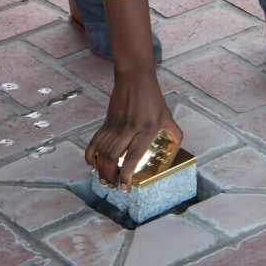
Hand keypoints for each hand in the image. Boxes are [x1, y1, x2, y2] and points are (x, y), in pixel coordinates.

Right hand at [85, 69, 182, 189]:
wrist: (135, 79)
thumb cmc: (154, 100)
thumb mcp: (168, 118)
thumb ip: (174, 137)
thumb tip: (173, 155)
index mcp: (146, 130)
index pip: (132, 157)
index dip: (126, 175)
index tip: (125, 187)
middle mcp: (129, 129)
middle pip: (113, 158)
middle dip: (110, 177)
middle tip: (113, 186)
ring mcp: (116, 125)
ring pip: (103, 152)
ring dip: (101, 170)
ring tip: (105, 180)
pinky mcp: (107, 122)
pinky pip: (95, 142)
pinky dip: (91, 155)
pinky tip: (93, 165)